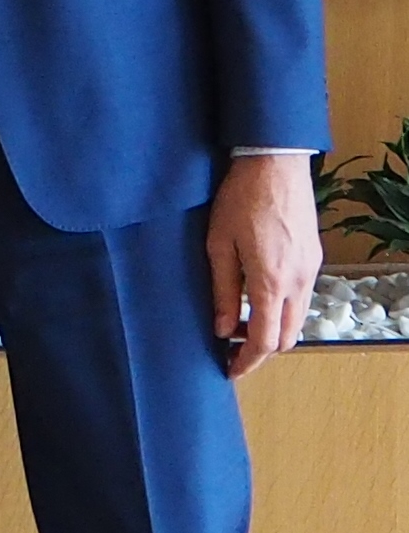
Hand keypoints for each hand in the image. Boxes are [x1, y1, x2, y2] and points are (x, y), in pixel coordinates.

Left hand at [206, 154, 320, 379]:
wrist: (275, 163)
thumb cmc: (240, 199)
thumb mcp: (218, 244)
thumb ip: (222, 290)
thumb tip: (222, 328)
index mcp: (271, 282)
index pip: (265, 341)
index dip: (248, 361)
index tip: (231, 369)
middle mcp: (297, 282)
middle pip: (287, 337)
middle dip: (261, 350)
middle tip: (233, 348)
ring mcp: (310, 269)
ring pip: (297, 318)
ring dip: (274, 329)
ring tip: (241, 322)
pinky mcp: (313, 257)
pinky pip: (302, 297)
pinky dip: (283, 308)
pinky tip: (259, 296)